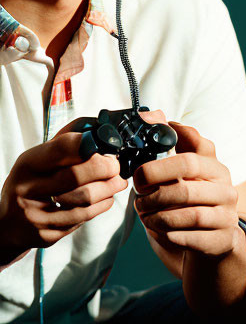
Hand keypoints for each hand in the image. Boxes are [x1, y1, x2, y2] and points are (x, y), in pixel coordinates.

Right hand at [0, 118, 128, 256]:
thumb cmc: (31, 183)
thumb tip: (100, 127)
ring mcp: (36, 215)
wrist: (7, 225)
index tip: (107, 144)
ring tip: (118, 181)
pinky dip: (102, 205)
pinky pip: (84, 217)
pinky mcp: (46, 234)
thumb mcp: (39, 160)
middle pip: (77, 175)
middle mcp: (28, 190)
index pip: (62, 149)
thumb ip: (67, 143)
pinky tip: (106, 198)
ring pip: (85, 198)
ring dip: (110, 188)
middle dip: (106, 168)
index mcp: (28, 164)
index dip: (90, 144)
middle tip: (116, 165)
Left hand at [133, 121, 239, 257]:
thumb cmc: (191, 200)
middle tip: (138, 199)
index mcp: (215, 167)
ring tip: (146, 216)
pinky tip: (161, 231)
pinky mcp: (224, 240)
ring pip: (190, 215)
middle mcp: (226, 188)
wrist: (214, 239)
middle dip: (155, 194)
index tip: (139, 172)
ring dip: (159, 217)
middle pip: (186, 187)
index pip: (192, 156)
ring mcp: (228, 215)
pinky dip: (171, 235)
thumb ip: (170, 143)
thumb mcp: (184, 172)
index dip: (161, 164)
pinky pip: (193, 237)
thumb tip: (150, 114)